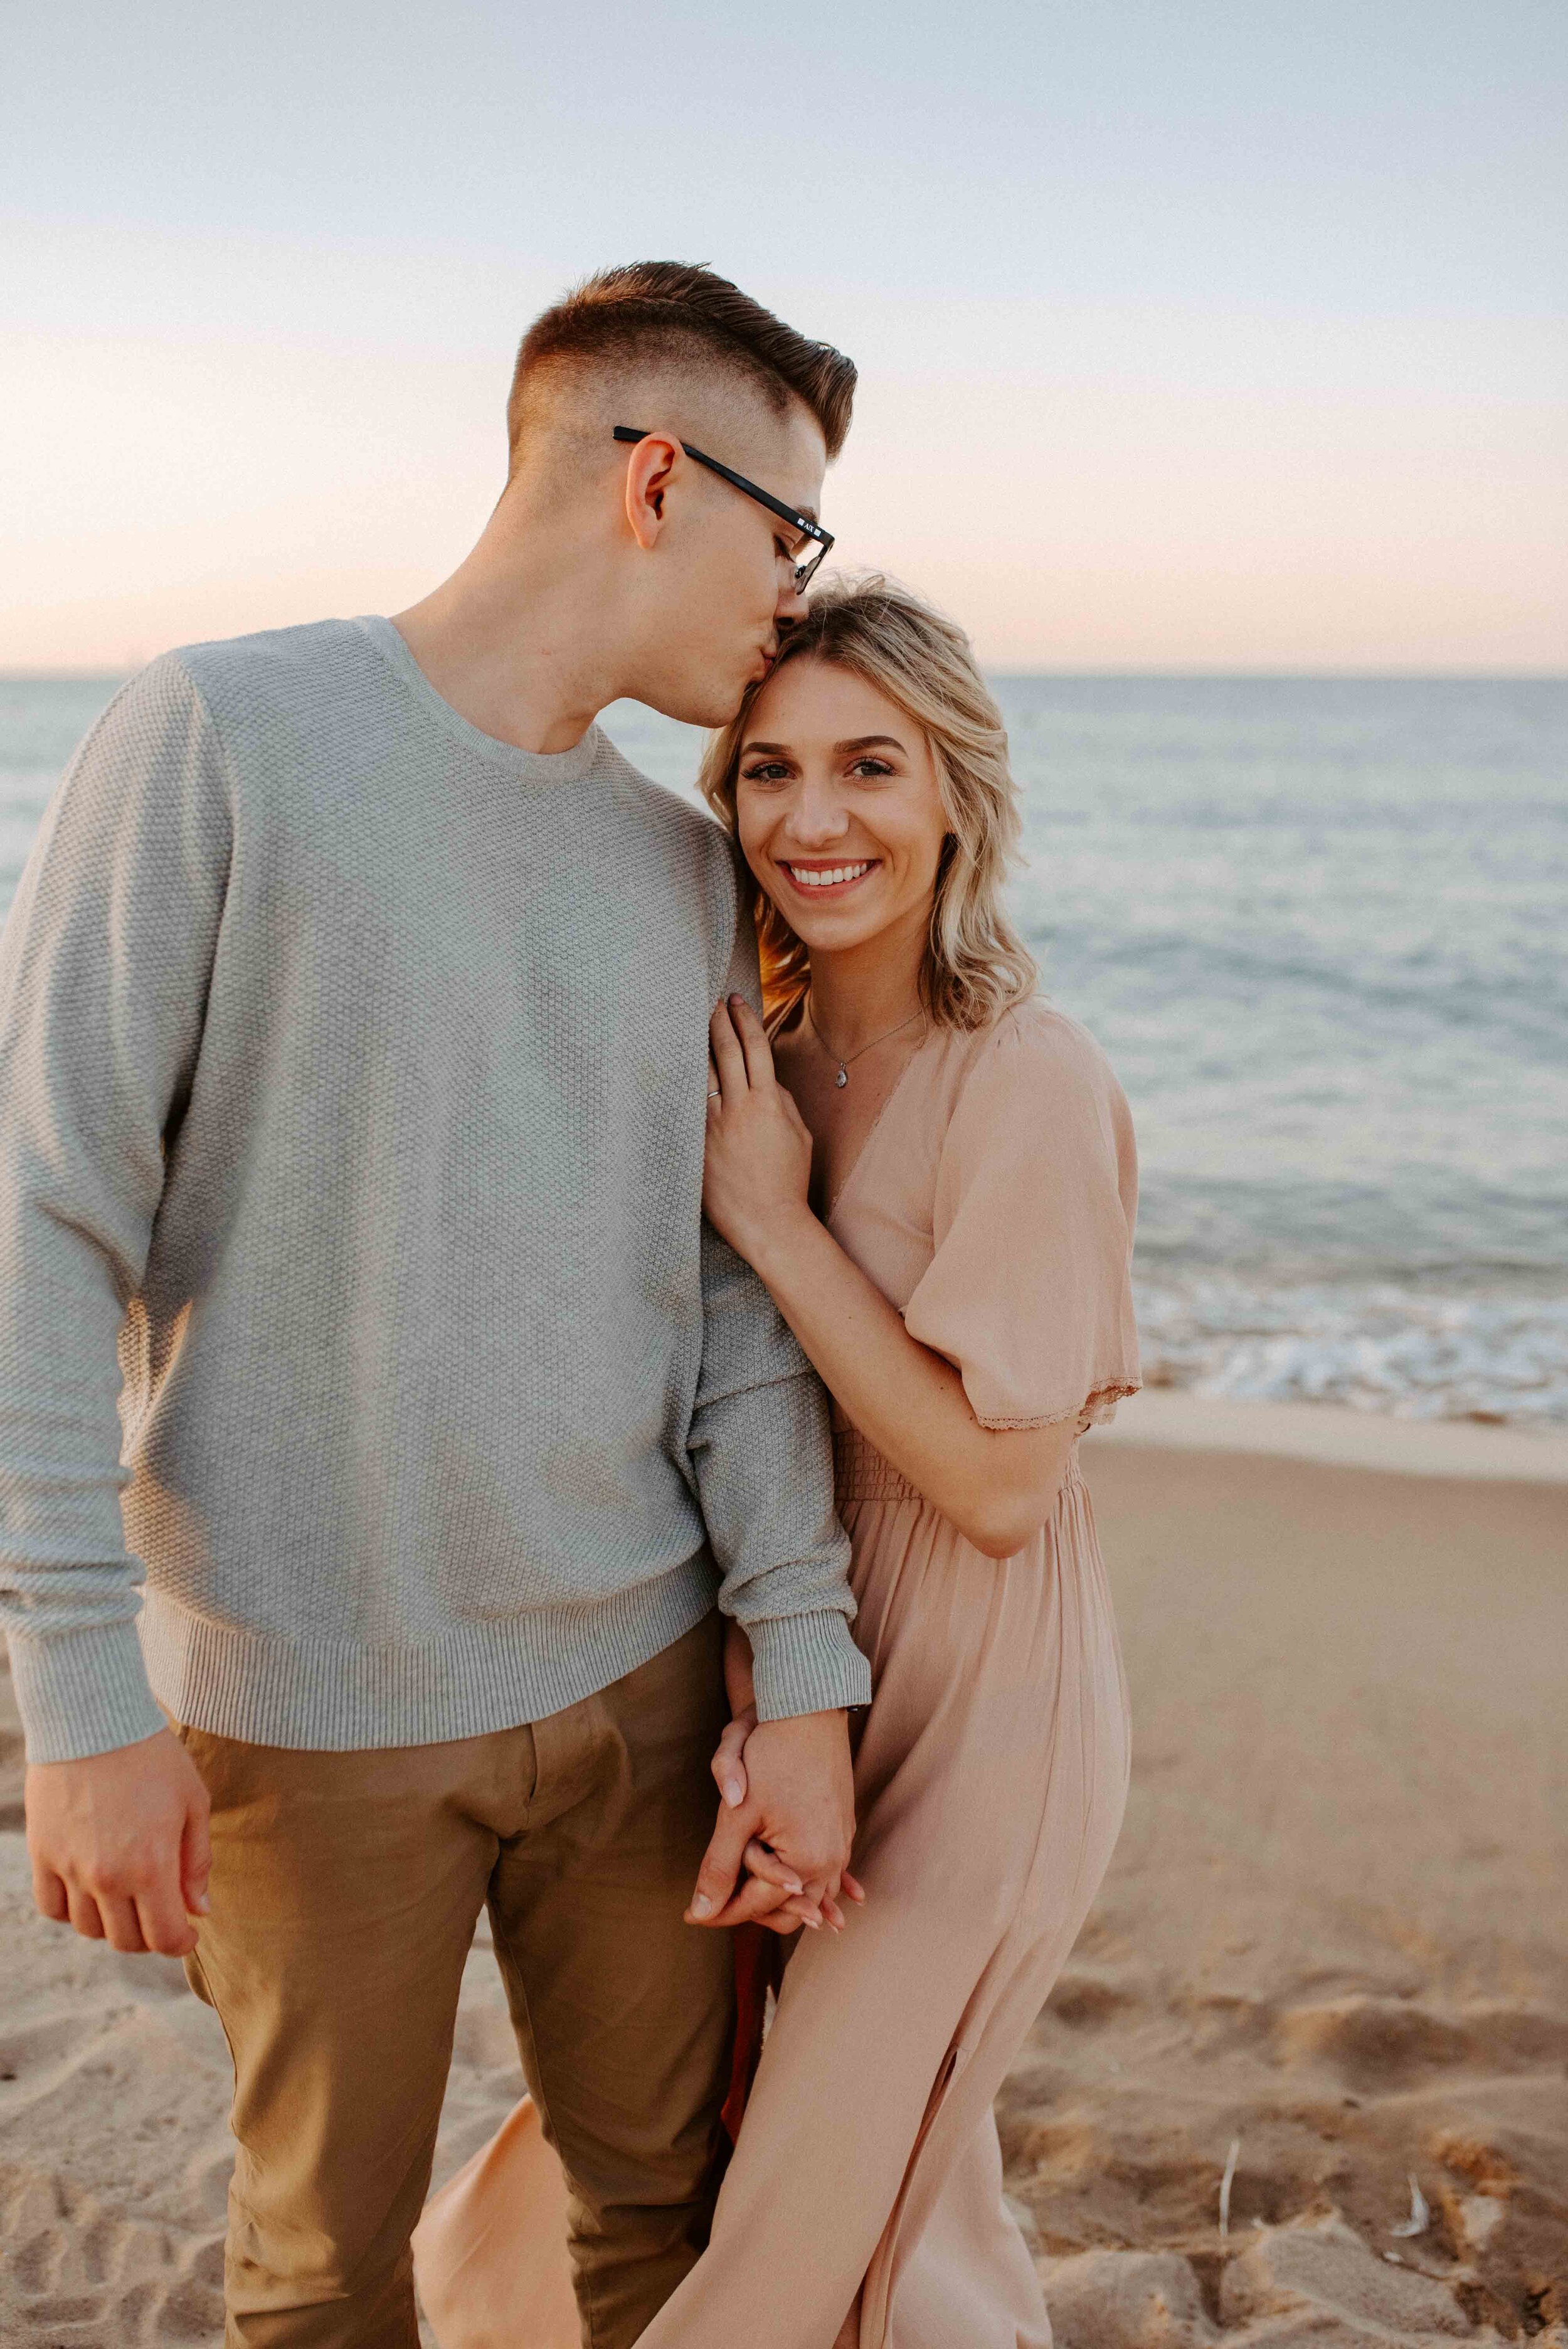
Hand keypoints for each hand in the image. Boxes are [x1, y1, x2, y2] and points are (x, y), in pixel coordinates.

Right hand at [27, 1728, 211, 1956]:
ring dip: (112, 1924)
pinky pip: (52, 1907)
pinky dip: (71, 1911)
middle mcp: (107, 1876)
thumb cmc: (152, 1757)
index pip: (163, 1936)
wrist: (94, 1721)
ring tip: (128, 1899)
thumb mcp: (193, 1802)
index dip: (179, 1942)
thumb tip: (199, 1910)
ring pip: (88, 1928)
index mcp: (150, 1866)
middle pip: (125, 1940)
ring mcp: (70, 1868)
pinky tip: (90, 1891)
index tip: (187, 1933)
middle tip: (160, 1914)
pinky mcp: (43, 1855)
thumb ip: (196, 1861)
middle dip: (149, 1935)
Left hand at [688, 1707, 855, 1933]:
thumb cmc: (771, 1756)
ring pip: (810, 1895)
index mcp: (806, 1861)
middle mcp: (831, 1860)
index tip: (687, 1915)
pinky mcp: (843, 1828)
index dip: (717, 1911)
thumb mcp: (736, 1814)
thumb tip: (698, 1913)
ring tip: (739, 1893)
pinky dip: (805, 1883)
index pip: (755, 1905)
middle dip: (748, 1909)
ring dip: (777, 1900)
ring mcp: (841, 1844)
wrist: (808, 1709)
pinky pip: (827, 1872)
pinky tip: (791, 1888)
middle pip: (787, 1910)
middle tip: (709, 1902)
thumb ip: (718, 1867)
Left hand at [703, 996, 814, 1267]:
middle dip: (716, 1021)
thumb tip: (766, 1079)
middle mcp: (736, 1108)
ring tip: (690, 1027)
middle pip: (723, 1051)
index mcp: (767, 1102)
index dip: (745, 1018)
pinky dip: (683, 1085)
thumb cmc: (789, 1181)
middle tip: (711, 1003)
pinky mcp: (694, 1144)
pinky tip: (675, 1070)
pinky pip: (687, 1106)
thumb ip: (782, 1101)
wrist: (768, 1221)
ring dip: (695, 1046)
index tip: (737, 1001)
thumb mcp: (799, 1134)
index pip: (754, 1046)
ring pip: (698, 1073)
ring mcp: (711, 1126)